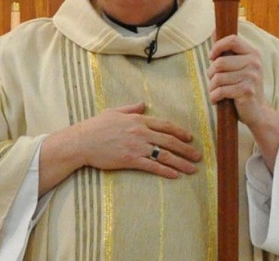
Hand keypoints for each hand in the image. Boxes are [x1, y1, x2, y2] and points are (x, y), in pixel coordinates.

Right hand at [40, 102, 201, 193]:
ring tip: (192, 169)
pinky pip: (152, 166)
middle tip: (198, 156)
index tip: (190, 138)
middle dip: (186, 149)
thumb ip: (130, 109)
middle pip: (169, 140)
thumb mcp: (113, 112)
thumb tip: (143, 104)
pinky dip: (165, 170)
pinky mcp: (130, 160)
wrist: (81, 142)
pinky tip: (175, 175)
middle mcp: (140, 132)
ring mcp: (136, 146)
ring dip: (181, 162)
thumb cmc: (95, 127)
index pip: (165, 125)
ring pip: (164, 154)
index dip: (180, 132)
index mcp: (137, 120)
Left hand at [208, 34, 278, 169]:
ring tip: (216, 92)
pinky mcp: (247, 91)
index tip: (211, 57)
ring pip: (218, 78)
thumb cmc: (243, 87)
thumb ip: (227, 50)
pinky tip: (217, 100)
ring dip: (212, 87)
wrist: (258, 112)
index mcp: (253, 54)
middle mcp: (255, 63)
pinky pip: (220, 91)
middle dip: (210, 73)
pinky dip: (214, 97)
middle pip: (220, 62)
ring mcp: (252, 77)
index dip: (218, 46)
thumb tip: (214, 30)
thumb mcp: (238, 66)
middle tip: (213, 81)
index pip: (232, 40)